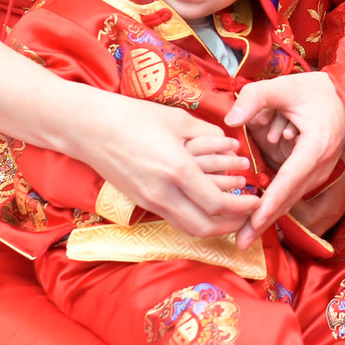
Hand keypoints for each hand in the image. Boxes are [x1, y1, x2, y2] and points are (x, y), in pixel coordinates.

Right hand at [74, 89, 257, 237]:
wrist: (88, 128)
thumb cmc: (131, 117)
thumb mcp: (176, 119)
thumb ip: (207, 134)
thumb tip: (229, 145)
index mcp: (176, 170)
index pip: (217, 203)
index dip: (241, 206)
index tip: (256, 198)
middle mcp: (163, 193)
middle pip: (206, 226)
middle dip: (232, 224)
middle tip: (248, 212)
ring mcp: (149, 201)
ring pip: (189, 228)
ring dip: (215, 224)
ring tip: (232, 212)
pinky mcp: (141, 202)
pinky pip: (175, 219)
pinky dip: (196, 218)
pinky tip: (206, 206)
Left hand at [226, 72, 344, 244]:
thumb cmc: (318, 92)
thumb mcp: (285, 87)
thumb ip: (256, 98)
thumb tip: (231, 121)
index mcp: (315, 147)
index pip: (289, 180)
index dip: (271, 202)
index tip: (253, 222)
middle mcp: (319, 167)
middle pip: (288, 199)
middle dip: (264, 222)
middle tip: (240, 243)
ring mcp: (318, 174)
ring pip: (288, 199)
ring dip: (267, 216)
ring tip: (244, 236)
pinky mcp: (312, 174)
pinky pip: (290, 191)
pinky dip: (273, 203)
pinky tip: (255, 218)